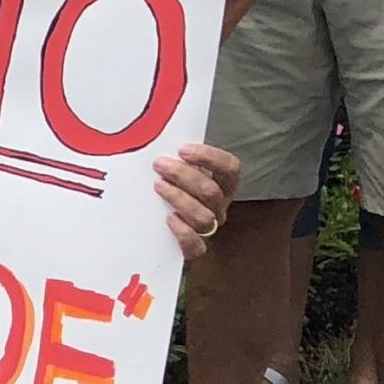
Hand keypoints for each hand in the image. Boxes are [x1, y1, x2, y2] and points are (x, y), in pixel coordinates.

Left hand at [154, 142, 240, 262]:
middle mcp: (219, 207)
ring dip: (180, 199)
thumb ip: (176, 158)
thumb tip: (153, 134)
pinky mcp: (194, 249)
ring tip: (158, 186)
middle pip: (212, 191)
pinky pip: (197, 246)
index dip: (209, 157)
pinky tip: (168, 219)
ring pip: (204, 217)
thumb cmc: (166, 190)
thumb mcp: (174, 171)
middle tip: (159, 165)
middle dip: (184, 176)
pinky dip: (184, 233)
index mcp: (221, 185)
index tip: (182, 150)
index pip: (230, 168)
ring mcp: (208, 229)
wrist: (155, 232)